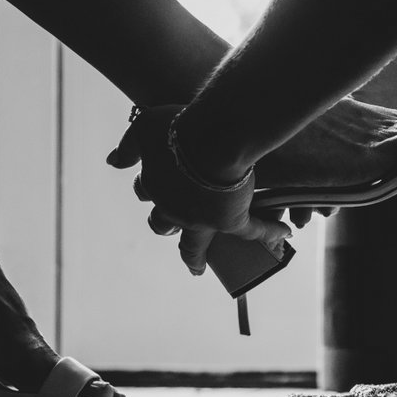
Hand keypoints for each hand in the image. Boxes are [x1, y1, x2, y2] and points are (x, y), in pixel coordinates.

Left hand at [107, 105, 291, 274]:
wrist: (213, 138)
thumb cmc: (178, 128)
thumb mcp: (143, 128)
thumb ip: (128, 146)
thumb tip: (112, 162)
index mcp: (155, 184)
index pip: (145, 190)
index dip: (147, 187)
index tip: (148, 184)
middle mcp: (175, 209)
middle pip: (163, 225)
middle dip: (165, 227)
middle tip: (169, 231)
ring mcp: (203, 219)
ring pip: (195, 246)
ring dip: (195, 257)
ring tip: (196, 268)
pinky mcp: (233, 220)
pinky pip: (254, 232)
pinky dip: (269, 234)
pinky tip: (283, 235)